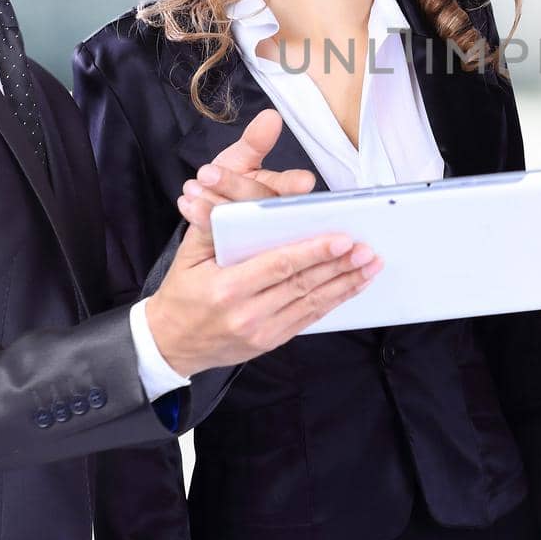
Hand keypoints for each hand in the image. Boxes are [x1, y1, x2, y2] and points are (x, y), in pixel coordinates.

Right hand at [144, 110, 380, 375]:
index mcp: (227, 288)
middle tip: (367, 248)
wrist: (170, 343)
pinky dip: (333, 301)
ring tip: (370, 265)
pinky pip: (308, 319)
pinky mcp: (270, 341)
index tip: (341, 238)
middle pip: (303, 285)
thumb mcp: (188, 254)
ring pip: (312, 303)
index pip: (279, 265)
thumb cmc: (181, 292)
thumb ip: (213, 225)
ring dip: (345, 283)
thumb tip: (233, 196)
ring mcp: (261, 332)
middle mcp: (247, 313)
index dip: (313, 251)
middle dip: (339, 266)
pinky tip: (352, 286)